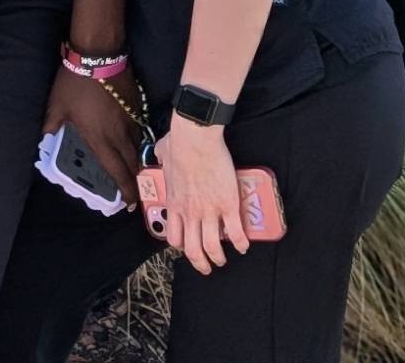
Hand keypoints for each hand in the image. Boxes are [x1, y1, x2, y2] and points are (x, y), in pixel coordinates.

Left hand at [43, 66, 142, 207]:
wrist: (98, 57)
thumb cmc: (74, 83)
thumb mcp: (56, 106)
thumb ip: (51, 126)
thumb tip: (44, 140)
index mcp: (99, 138)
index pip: (116, 170)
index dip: (124, 189)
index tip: (128, 204)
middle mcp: (119, 134)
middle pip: (132, 164)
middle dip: (135, 182)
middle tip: (135, 195)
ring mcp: (131, 120)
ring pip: (138, 149)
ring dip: (137, 163)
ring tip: (135, 174)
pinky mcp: (137, 108)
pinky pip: (140, 132)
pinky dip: (138, 143)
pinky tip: (135, 146)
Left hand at [152, 118, 249, 274]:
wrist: (195, 138)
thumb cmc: (179, 143)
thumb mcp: (163, 155)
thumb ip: (161, 158)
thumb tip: (160, 152)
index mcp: (174, 203)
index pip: (174, 236)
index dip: (181, 246)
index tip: (187, 247)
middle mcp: (190, 212)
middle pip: (192, 249)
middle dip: (200, 263)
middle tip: (206, 267)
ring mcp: (209, 211)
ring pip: (212, 247)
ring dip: (218, 257)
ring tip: (223, 259)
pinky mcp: (227, 205)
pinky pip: (235, 232)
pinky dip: (241, 243)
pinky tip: (244, 246)